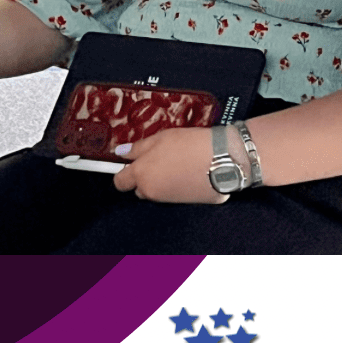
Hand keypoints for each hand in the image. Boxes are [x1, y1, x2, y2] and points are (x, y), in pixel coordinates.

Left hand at [112, 128, 228, 204]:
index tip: (129, 163)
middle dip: (143, 177)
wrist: (221, 159)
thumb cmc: (188, 144)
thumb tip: (120, 152)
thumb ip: (137, 148)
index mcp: (142, 175)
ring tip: (174, 164)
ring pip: (156, 193)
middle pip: (139, 189)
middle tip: (157, 159)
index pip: (120, 182)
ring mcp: (168, 201)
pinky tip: (186, 173)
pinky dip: (175, 188)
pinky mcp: (185, 205)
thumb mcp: (159, 138)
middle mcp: (152, 193)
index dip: (123, 172)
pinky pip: (173, 196)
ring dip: (159, 183)